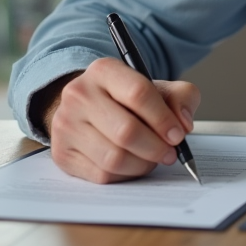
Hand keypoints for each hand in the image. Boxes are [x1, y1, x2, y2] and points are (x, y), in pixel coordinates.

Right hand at [42, 58, 200, 183]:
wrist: (89, 108)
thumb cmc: (127, 99)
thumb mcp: (158, 88)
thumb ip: (181, 98)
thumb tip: (183, 124)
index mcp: (104, 71)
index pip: (138, 93)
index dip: (163, 119)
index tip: (178, 134)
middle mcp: (79, 94)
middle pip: (126, 131)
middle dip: (156, 147)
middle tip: (170, 153)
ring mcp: (66, 125)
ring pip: (114, 158)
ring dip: (143, 164)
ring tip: (153, 158)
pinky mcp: (62, 153)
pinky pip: (102, 174)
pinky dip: (126, 175)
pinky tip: (134, 164)